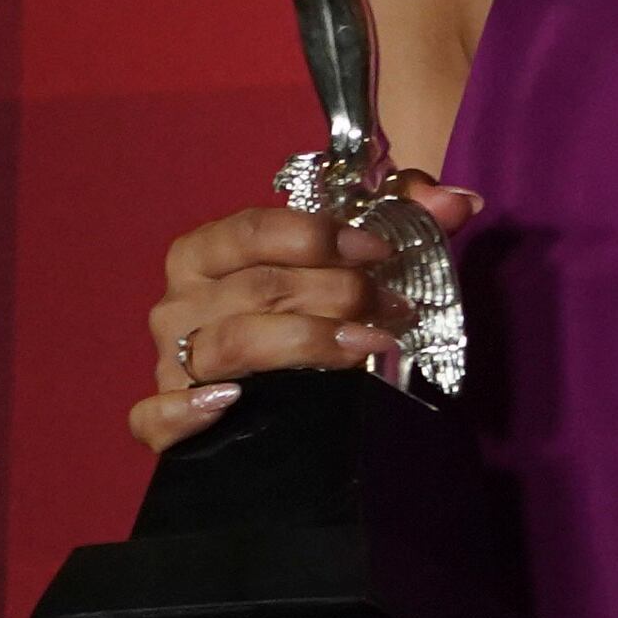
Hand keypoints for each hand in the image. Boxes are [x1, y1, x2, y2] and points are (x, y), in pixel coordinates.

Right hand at [121, 179, 477, 450]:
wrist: (274, 392)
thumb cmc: (308, 308)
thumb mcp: (353, 260)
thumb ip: (406, 221)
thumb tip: (463, 200)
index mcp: (206, 252)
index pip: (250, 231)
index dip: (317, 236)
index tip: (378, 251)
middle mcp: (180, 302)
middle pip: (256, 289)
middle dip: (336, 294)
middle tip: (394, 307)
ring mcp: (170, 360)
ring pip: (230, 346)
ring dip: (304, 344)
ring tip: (366, 347)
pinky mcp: (165, 417)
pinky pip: (154, 417)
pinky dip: (184, 413)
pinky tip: (233, 404)